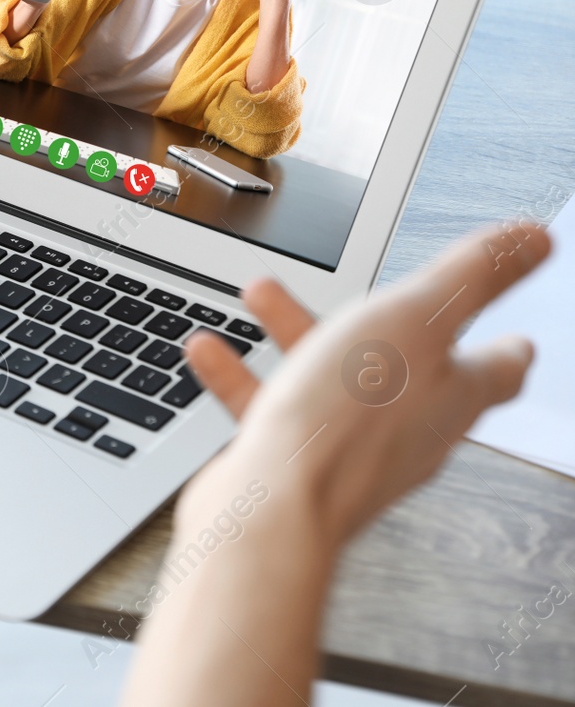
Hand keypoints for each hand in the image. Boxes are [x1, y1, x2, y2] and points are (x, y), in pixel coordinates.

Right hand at [182, 222, 548, 550]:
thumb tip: (532, 240)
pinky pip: (272, 408)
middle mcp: (409, 428)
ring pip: (330, 379)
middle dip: (376, 320)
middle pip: (405, 366)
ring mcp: (350, 450)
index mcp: (453, 394)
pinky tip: (213, 352)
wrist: (272, 506)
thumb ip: (471, 277)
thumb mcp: (415, 320)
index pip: (498, 369)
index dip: (506, 346)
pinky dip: (244, 374)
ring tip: (262, 296)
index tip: (515, 335)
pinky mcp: (294, 464)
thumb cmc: (345, 422)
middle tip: (366, 294)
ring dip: (297, 332)